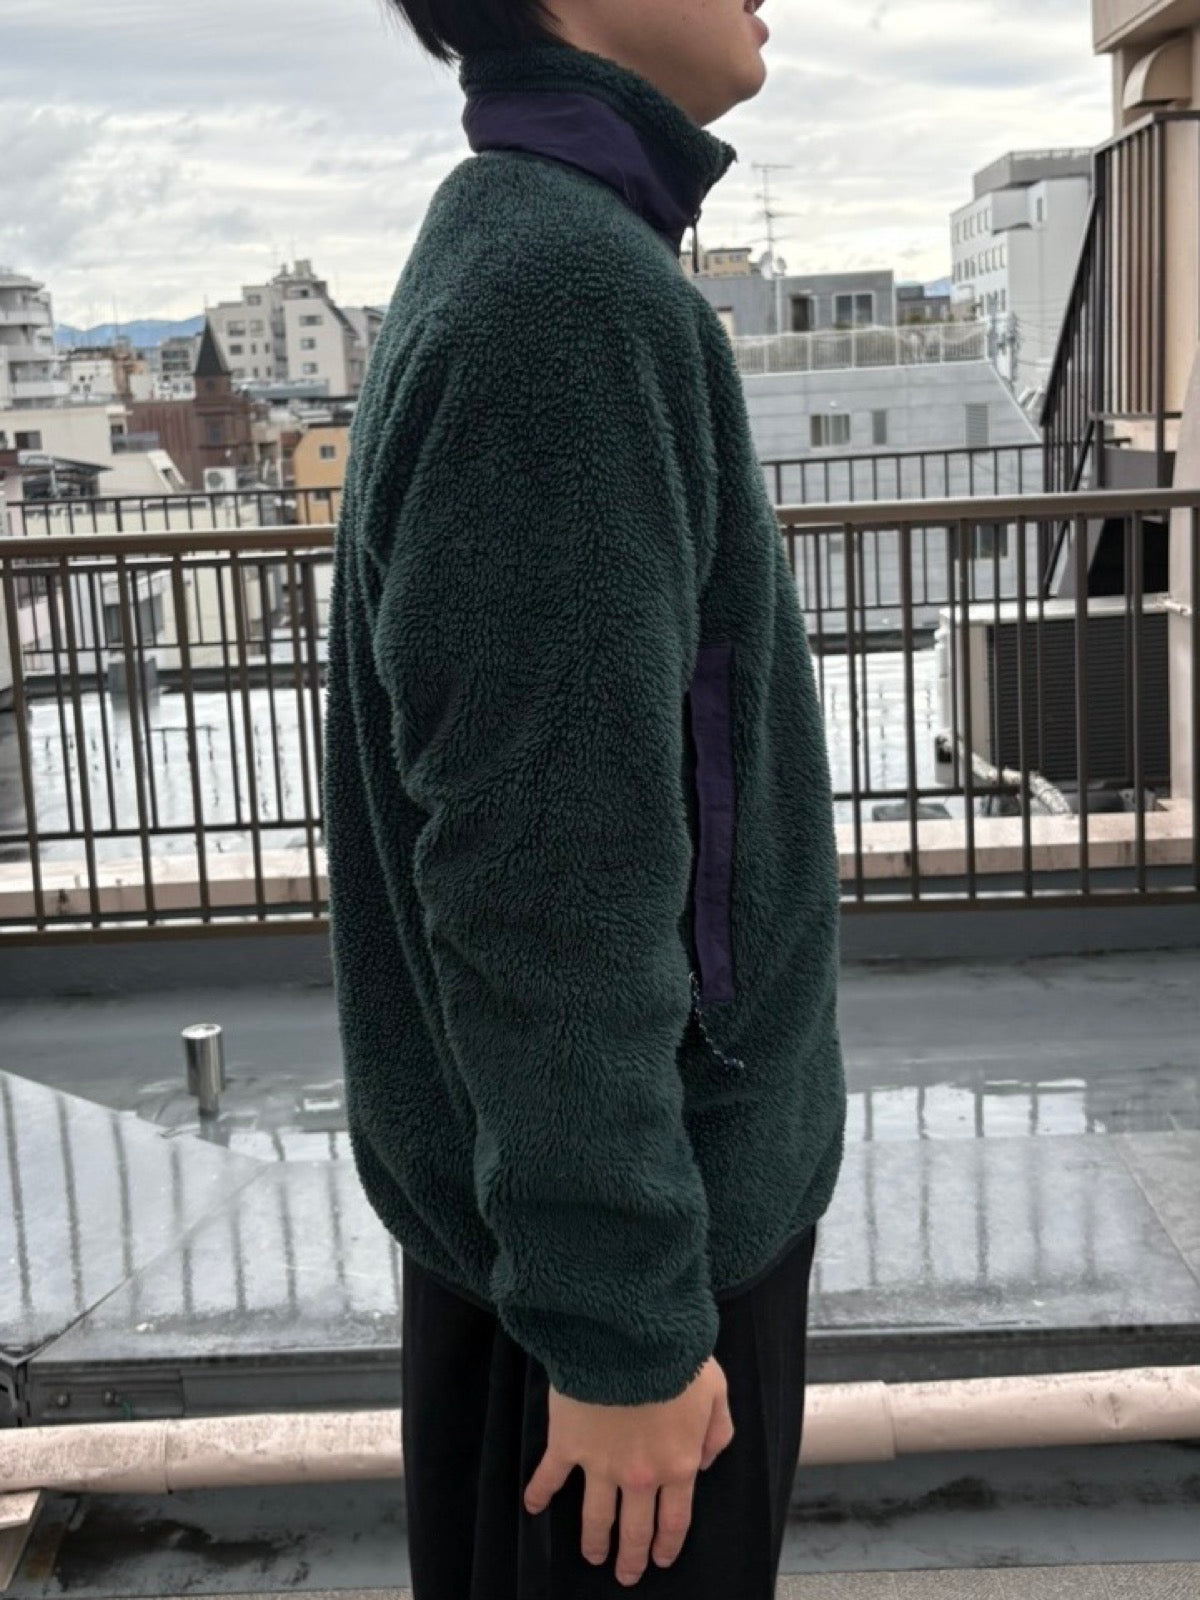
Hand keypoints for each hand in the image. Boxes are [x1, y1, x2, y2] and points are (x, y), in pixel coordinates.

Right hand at [522, 1354, 734, 1586]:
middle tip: (626, 1575)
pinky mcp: (568, 1444)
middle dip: (631, 1557)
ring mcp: (600, 1464)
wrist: (630, 1336)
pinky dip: (539, 1494)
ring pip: (596, 1517)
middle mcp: (639, 1475)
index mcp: (678, 1464)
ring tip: (592, 1555)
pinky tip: (533, 1507)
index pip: (674, 1520)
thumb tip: (705, 1462)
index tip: (660, 1560)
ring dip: (593, 1541)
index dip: (667, 1545)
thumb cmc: (677, 1357)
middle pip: (635, 1529)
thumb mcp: (716, 1391)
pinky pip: (550, 1476)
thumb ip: (717, 1432)